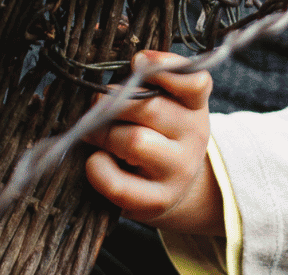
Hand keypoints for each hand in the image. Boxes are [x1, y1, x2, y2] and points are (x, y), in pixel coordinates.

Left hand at [85, 51, 222, 236]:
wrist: (168, 190)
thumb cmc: (152, 138)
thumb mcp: (159, 107)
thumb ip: (141, 85)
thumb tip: (107, 74)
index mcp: (194, 106)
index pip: (194, 82)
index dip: (166, 67)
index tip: (136, 60)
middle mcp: (194, 136)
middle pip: (149, 108)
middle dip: (112, 103)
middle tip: (94, 106)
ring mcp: (179, 170)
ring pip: (135, 141)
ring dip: (102, 135)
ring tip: (93, 136)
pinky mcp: (157, 200)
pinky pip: (117, 183)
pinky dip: (97, 169)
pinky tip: (95, 162)